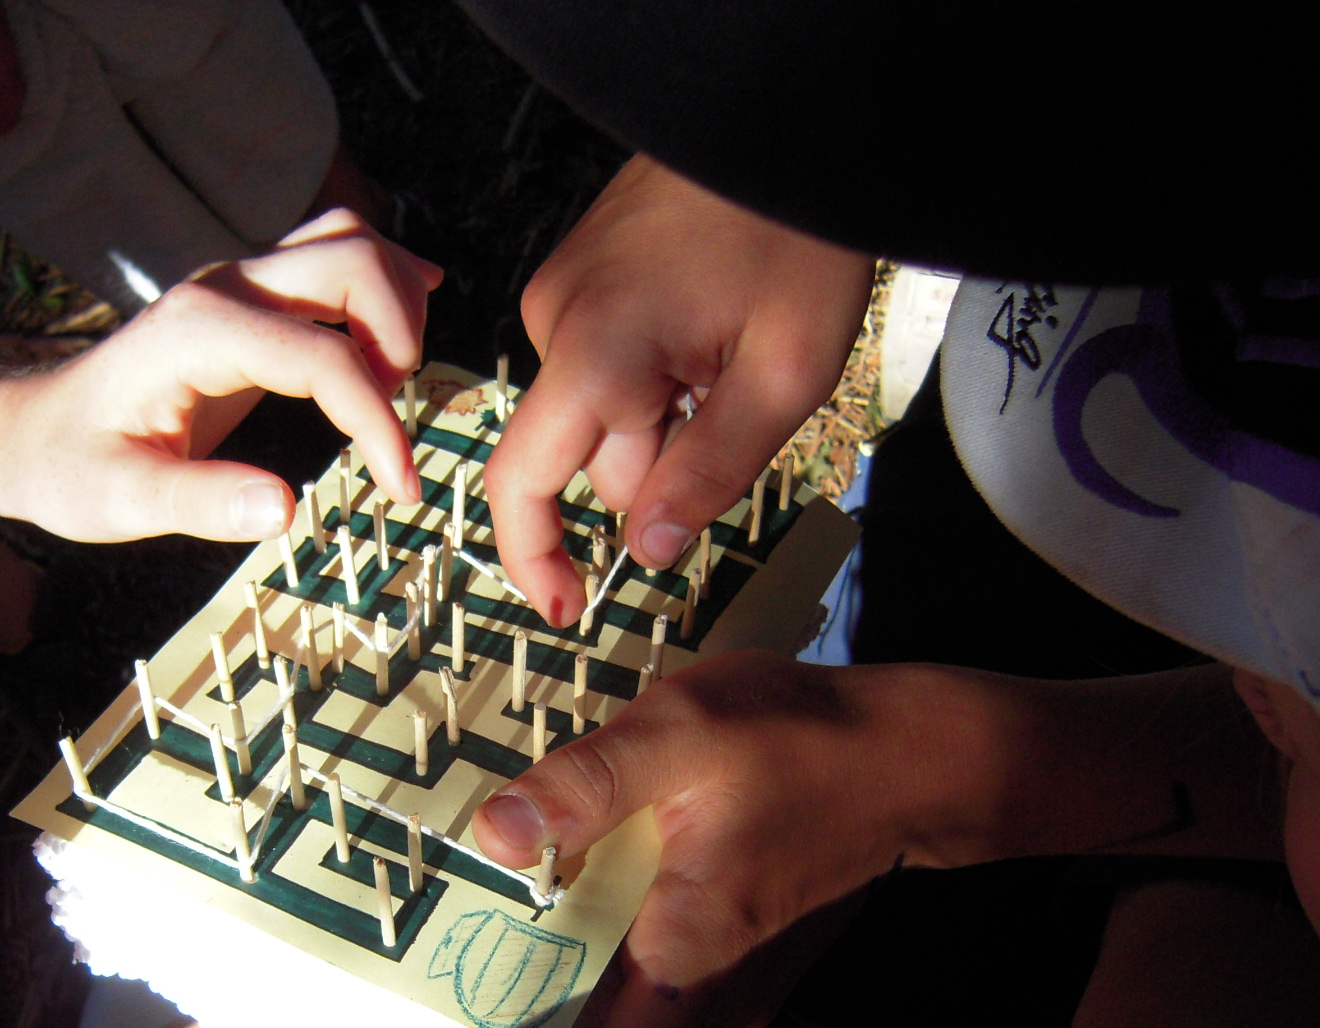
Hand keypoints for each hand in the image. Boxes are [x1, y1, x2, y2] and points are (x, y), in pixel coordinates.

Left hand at [0, 209, 440, 543]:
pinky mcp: (248, 295)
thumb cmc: (71, 467)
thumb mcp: (123, 501)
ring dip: (396, 301)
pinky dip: (378, 286)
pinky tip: (398, 336)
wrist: (30, 432)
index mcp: (199, 335)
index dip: (377, 423)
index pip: (323, 358)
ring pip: (348, 242)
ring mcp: (237, 282)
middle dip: (401, 332)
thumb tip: (283, 508)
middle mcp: (224, 288)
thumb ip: (201, 503)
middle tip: (398, 414)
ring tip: (394, 383)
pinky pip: (330, 257)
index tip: (400, 487)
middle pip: (351, 259)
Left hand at [447, 654, 974, 1027]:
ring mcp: (737, 984)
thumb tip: (496, 834)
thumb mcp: (681, 734)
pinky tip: (556, 948)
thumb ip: (584, 784)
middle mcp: (719, 995)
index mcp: (695, 960)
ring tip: (482, 1005)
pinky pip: (662, 1015)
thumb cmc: (803, 742)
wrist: (912, 756)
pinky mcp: (742, 960)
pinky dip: (601, 1012)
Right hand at [484, 155, 873, 624]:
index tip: (566, 610)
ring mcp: (564, 290)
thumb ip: (711, 474)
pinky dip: (659, 373)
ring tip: (735, 352)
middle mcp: (557, 320)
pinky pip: (609, 361)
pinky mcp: (582, 272)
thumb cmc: (797, 234)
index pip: (522, 484)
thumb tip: (650, 551)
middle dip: (662, 463)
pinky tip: (712, 329)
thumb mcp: (783, 376)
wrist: (788, 125)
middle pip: (591, 453)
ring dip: (668, 415)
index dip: (536, 558)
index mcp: (596, 352)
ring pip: (605, 411)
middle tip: (742, 406)